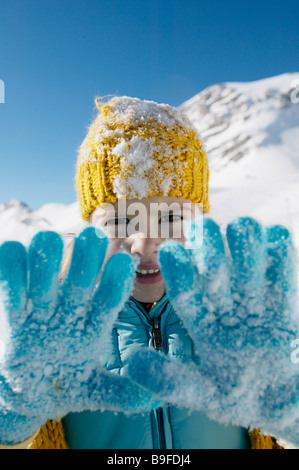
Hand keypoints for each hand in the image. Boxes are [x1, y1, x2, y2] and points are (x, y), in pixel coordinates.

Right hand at [0, 227, 158, 443]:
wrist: (28, 393)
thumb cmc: (66, 385)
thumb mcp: (93, 392)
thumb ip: (122, 393)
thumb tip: (157, 398)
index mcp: (93, 325)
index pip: (108, 299)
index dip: (115, 282)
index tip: (124, 263)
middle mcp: (69, 310)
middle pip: (79, 281)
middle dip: (86, 261)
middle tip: (93, 236)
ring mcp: (41, 309)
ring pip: (44, 279)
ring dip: (46, 260)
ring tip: (49, 239)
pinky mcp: (14, 314)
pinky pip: (11, 291)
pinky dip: (10, 272)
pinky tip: (11, 250)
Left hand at [128, 217, 298, 445]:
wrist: (280, 401)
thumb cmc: (236, 397)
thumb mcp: (203, 393)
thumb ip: (170, 380)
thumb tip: (132, 364)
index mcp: (201, 323)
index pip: (187, 295)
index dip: (179, 273)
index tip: (169, 251)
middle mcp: (224, 306)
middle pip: (215, 271)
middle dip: (210, 251)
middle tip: (202, 228)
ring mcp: (254, 301)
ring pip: (247, 264)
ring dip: (244, 246)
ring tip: (242, 226)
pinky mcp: (283, 301)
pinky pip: (282, 272)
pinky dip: (279, 253)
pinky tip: (274, 235)